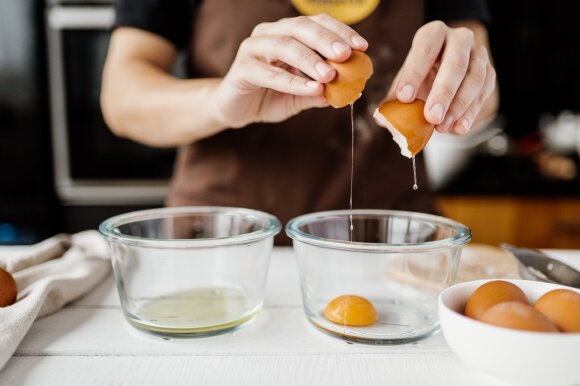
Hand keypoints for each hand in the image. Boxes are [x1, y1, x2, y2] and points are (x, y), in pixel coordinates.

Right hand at [212, 14, 367, 128]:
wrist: (236, 110)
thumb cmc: (270, 96)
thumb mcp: (301, 95)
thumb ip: (322, 91)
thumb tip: (353, 91)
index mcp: (286, 33)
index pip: (316, 23)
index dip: (340, 31)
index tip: (362, 47)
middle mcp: (269, 34)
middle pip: (300, 27)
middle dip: (326, 39)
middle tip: (346, 54)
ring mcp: (253, 49)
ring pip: (284, 45)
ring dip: (310, 59)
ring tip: (330, 75)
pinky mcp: (242, 69)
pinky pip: (269, 73)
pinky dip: (292, 81)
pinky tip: (311, 89)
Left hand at [389, 20, 496, 133]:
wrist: (446, 72)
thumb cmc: (421, 76)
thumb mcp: (405, 81)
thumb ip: (393, 99)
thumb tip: (383, 120)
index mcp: (433, 34)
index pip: (425, 49)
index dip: (414, 73)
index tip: (404, 97)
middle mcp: (459, 39)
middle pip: (456, 63)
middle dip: (443, 92)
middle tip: (431, 117)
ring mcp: (478, 55)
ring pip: (475, 78)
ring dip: (459, 106)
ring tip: (442, 127)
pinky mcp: (489, 73)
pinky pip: (484, 92)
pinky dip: (471, 112)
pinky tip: (459, 128)